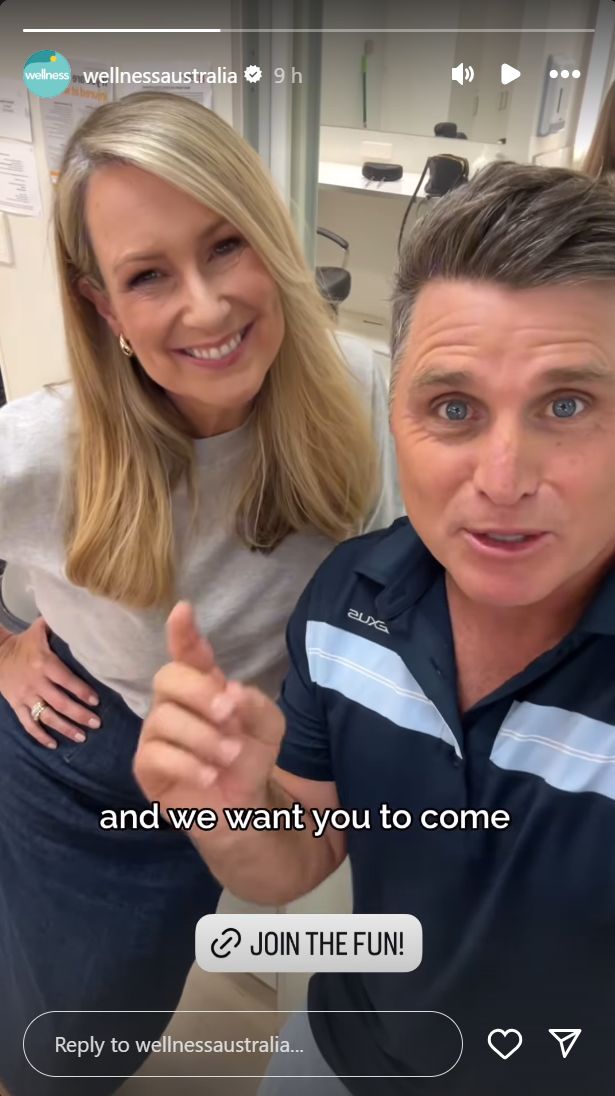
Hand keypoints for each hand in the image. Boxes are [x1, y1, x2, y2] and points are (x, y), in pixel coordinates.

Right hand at [0, 619, 99, 747]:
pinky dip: (40, 736)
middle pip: (60, 702)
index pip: (66, 679)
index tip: (96, 701)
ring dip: (65, 728)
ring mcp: (25, 696)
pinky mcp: (16, 705)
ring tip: (81, 737)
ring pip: (46, 716)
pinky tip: (53, 744)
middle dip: (79, 715)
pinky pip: (28, 724)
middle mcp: (35, 682)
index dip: (81, 691)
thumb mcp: (40, 629)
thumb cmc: (25, 642)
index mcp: (44, 663)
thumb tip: (81, 617)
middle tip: (96, 723)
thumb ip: (59, 625)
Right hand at [134, 602, 284, 819]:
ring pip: (163, 718)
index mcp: (202, 686)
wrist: (243, 807)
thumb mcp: (268, 728)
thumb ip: (256, 704)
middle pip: (167, 677)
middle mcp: (174, 704)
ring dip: (203, 737)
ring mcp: (157, 735)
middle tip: (228, 714)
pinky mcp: (147, 767)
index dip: (183, 633)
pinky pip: (154, 755)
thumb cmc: (249, 758)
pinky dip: (187, 763)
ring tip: (230, 756)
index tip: (184, 610)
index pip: (187, 654)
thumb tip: (230, 689)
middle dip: (198, 691)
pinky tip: (210, 774)